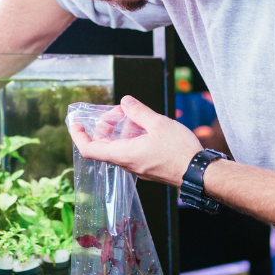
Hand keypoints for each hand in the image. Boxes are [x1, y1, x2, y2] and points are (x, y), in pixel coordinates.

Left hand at [68, 95, 203, 185]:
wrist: (198, 173)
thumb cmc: (180, 151)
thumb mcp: (158, 124)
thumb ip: (138, 111)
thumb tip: (125, 102)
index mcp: (124, 155)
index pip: (90, 149)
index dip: (78, 136)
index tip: (75, 123)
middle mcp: (127, 164)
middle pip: (104, 145)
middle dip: (106, 126)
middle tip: (120, 111)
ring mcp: (137, 167)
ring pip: (118, 148)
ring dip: (120, 130)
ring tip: (133, 115)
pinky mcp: (147, 167)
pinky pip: (130, 151)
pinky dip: (131, 137)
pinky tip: (144, 126)